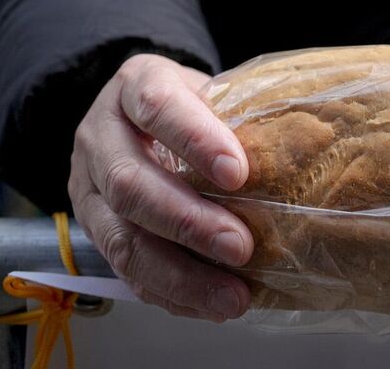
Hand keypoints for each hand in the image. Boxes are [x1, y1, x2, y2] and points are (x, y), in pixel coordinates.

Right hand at [68, 53, 252, 321]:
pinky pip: (125, 273)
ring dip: (179, 275)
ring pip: (120, 240)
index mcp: (133, 85)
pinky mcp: (93, 232)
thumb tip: (301, 153)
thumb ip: (239, 114)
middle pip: (128, 183)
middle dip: (187, 222)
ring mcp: (88, 188)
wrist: (139, 117)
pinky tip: (209, 305)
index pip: (155, 105)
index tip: (239, 173)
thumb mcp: (211, 90)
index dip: (194, 139)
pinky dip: (170, 294)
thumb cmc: (191, 104)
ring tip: (231, 296)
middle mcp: (99, 135)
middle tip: (240, 246)